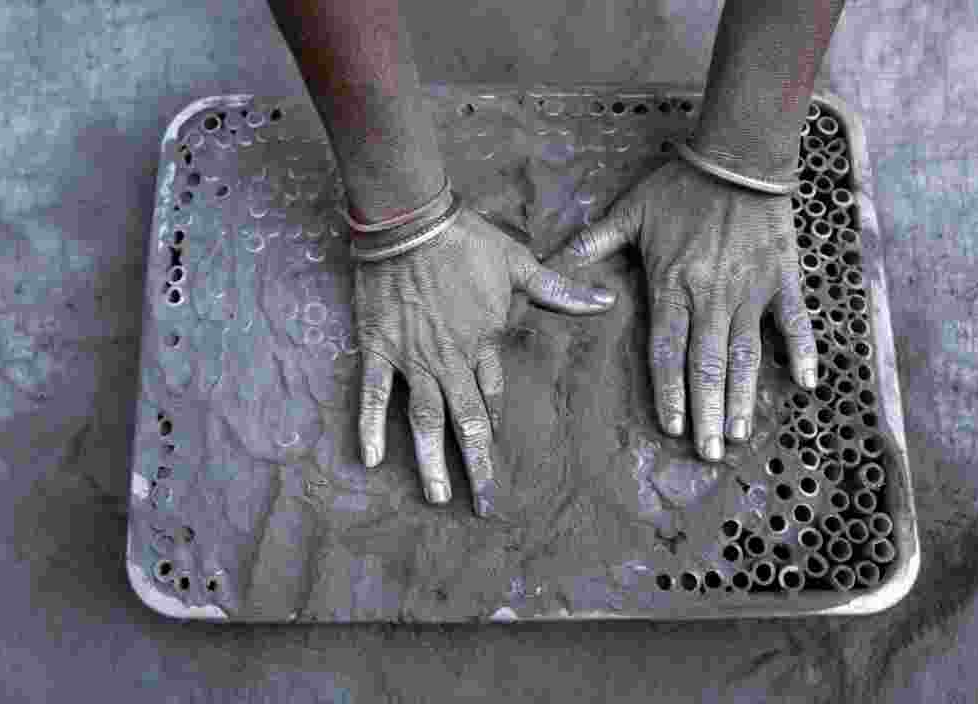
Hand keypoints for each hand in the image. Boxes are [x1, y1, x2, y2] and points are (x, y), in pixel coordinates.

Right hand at [354, 205, 616, 515]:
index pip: (493, 396)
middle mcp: (451, 360)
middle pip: (466, 422)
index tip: (496, 451)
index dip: (495, 424)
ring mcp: (413, 358)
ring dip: (431, 460)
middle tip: (484, 505)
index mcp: (485, 342)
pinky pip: (372, 394)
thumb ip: (559, 290)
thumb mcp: (519, 263)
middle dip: (477, 466)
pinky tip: (371, 460)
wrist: (410, 221)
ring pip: (423, 419)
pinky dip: (370, 426)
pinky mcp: (379, 348)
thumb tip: (606, 299)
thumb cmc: (466, 240)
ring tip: (437, 496)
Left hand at [545, 158, 817, 461]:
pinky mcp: (782, 279)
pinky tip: (804, 383)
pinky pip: (795, 322)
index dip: (669, 393)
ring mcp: (750, 291)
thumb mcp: (629, 211)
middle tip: (711, 452)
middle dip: (708, 412)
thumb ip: (593, 243)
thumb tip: (554, 263)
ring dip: (745, 396)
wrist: (738, 156)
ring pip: (747, 354)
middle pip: (707, 365)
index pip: (668, 352)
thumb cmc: (680, 186)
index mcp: (673, 286)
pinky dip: (802, 351)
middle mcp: (712, 297)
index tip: (671, 428)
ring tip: (743, 433)